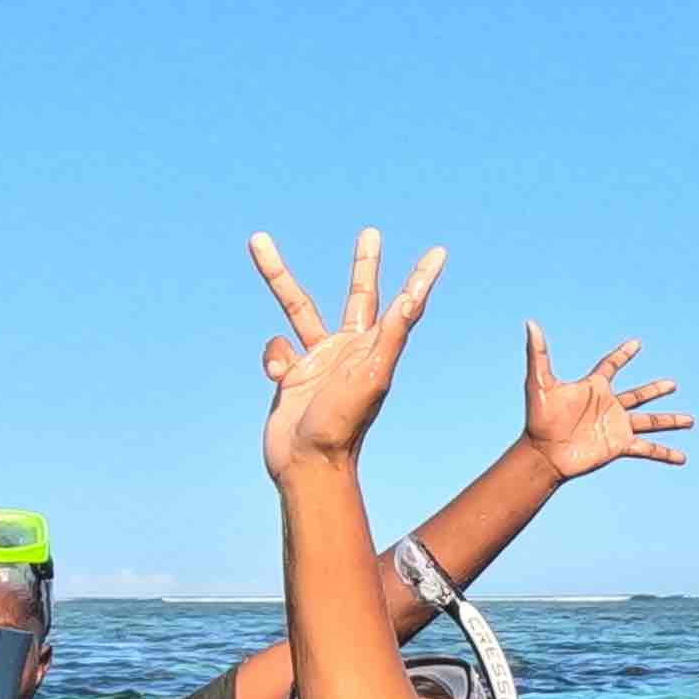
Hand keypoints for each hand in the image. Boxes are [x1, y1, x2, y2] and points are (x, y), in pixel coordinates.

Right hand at [253, 227, 449, 479]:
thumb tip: (412, 299)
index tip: (439, 254)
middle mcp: (349, 348)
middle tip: (371, 233)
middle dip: (363, 264)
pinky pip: (276, 347)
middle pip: (357, 294)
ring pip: (297, 308)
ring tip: (258, 240)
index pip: (403, 305)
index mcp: (375, 347)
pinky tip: (279, 377)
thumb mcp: (372, 377)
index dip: (421, 278)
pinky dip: (271, 355)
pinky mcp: (291, 372)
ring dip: (277, 275)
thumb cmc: (343, 425)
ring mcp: (319, 359)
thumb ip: (391, 336)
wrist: (306, 464)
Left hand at [522, 321, 688, 482]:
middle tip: (673, 384)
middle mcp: (609, 406)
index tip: (637, 343)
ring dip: (670, 420)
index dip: (623, 354)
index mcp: (594, 388)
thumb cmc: (539, 419)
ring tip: (690, 420)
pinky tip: (682, 458)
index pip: (611, 365)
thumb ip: (538, 353)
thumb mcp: (540, 383)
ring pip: (650, 421)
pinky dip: (664, 453)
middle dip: (655, 389)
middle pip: (639, 395)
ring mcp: (616, 426)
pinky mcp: (619, 446)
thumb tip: (530, 323)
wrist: (544, 454)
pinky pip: (647, 449)